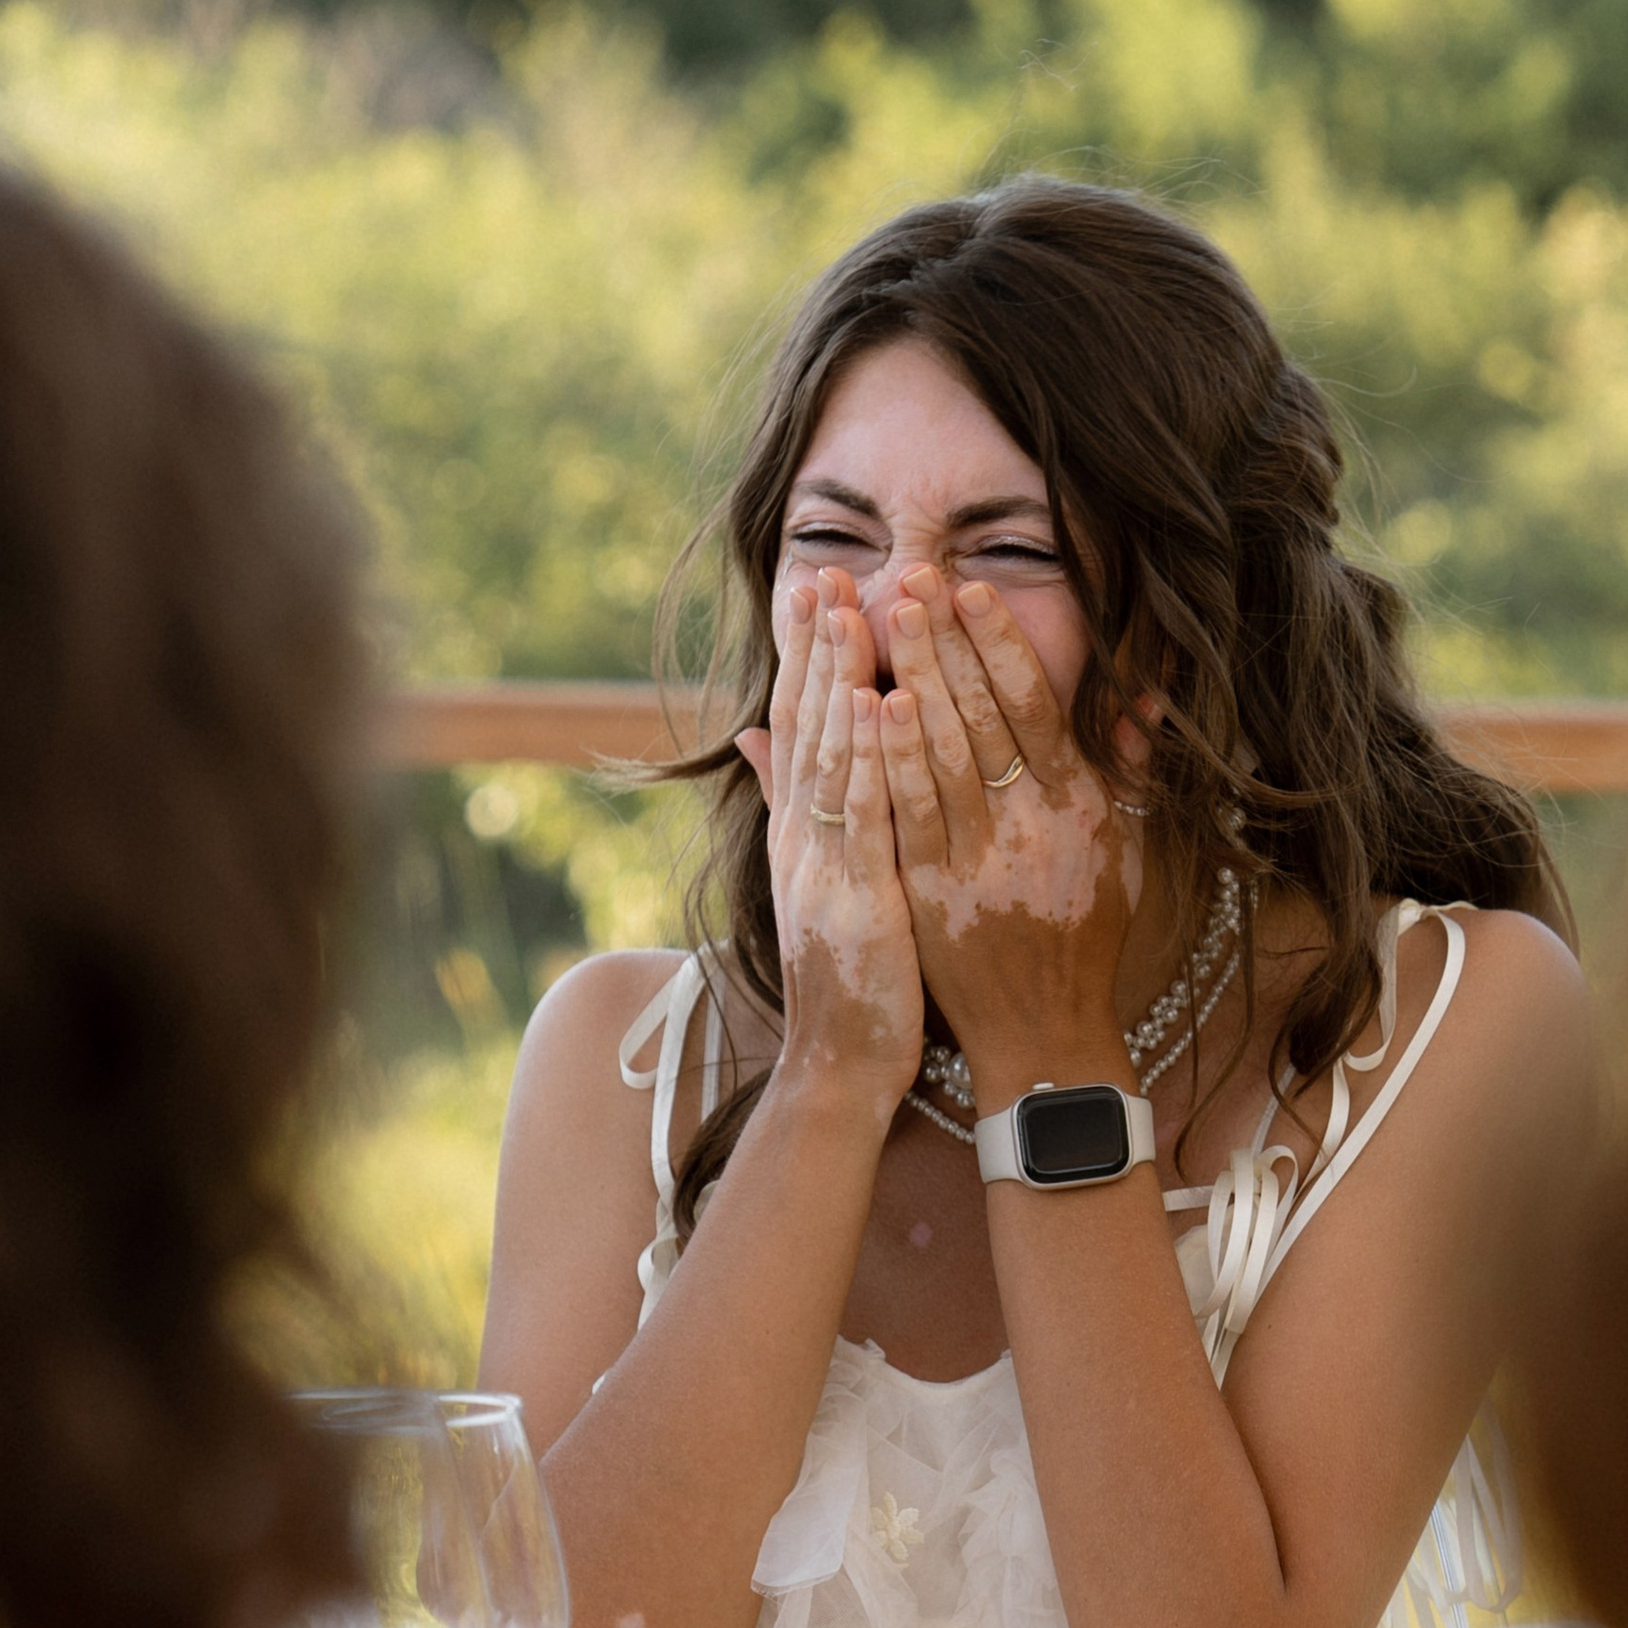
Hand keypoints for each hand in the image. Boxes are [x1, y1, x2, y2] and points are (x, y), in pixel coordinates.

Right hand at [739, 569, 923, 1112]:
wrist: (841, 1060)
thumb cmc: (848, 974)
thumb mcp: (818, 878)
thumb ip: (792, 804)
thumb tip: (752, 734)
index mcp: (800, 829)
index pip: (800, 722)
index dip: (806, 652)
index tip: (817, 583)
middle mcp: (803, 836)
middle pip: (808, 722)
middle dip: (818, 644)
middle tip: (828, 567)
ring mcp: (824, 863)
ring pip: (833, 754)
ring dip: (841, 677)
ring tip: (854, 608)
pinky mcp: (856, 896)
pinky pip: (862, 815)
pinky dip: (866, 758)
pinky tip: (875, 702)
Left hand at [874, 568, 1141, 1103]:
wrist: (1046, 1029)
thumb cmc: (1087, 931)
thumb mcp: (1125, 849)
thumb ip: (1126, 768)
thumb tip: (1144, 694)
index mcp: (1076, 806)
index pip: (1033, 705)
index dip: (999, 642)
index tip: (969, 589)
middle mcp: (1029, 826)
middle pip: (981, 715)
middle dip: (943, 642)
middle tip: (910, 578)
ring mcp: (977, 859)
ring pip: (940, 753)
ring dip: (909, 679)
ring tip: (880, 618)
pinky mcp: (932, 893)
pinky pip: (909, 813)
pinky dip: (889, 758)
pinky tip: (868, 707)